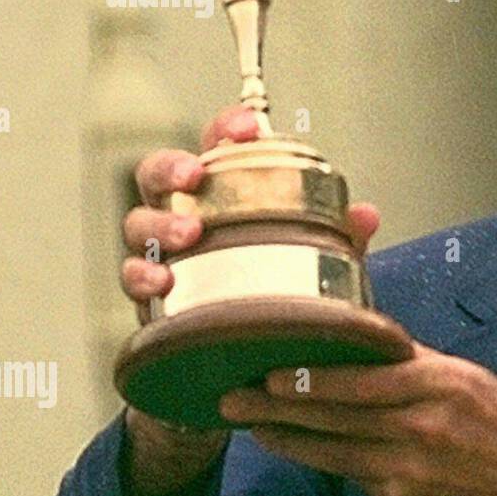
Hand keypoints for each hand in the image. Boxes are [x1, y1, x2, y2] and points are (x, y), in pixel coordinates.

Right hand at [118, 103, 380, 482]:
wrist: (241, 367)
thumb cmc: (278, 295)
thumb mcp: (317, 264)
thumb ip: (339, 238)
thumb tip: (365, 215)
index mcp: (224, 195)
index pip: (218, 146)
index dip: (227, 128)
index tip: (248, 128)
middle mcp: (184, 216)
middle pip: (158, 174)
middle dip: (172, 167)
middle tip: (194, 175)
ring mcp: (161, 256)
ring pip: (137, 224)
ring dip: (158, 225)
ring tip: (186, 236)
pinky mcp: (148, 299)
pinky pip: (132, 280)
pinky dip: (142, 278)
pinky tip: (161, 284)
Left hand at [218, 345, 496, 495]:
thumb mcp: (468, 379)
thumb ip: (415, 364)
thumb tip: (365, 345)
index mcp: (438, 385)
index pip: (358, 380)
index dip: (308, 378)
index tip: (269, 370)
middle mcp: (420, 428)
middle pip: (333, 417)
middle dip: (277, 408)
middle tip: (233, 399)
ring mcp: (409, 471)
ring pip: (333, 453)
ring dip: (289, 439)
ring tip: (255, 427)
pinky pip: (356, 478)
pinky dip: (328, 462)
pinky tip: (305, 452)